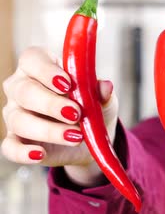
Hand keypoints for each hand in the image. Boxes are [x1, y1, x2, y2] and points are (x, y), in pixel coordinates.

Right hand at [1, 47, 118, 184]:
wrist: (91, 138)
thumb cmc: (92, 107)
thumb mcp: (103, 98)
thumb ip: (102, 92)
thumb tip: (105, 87)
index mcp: (41, 67)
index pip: (32, 59)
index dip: (46, 70)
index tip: (67, 83)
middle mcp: (21, 88)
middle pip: (24, 90)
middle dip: (51, 103)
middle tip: (76, 113)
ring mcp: (15, 114)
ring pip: (19, 120)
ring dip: (48, 130)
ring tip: (76, 136)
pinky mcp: (16, 140)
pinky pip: (10, 147)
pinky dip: (23, 152)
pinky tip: (40, 154)